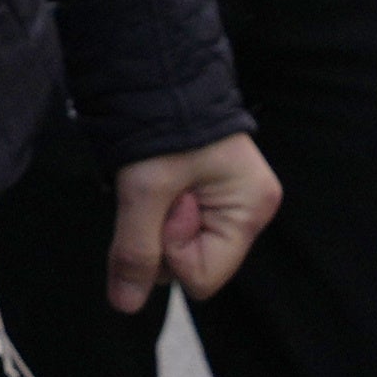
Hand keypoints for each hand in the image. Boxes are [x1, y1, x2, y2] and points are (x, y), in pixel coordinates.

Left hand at [105, 133, 280, 314]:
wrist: (160, 71)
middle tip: (158, 192)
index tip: (165, 206)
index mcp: (251, 208)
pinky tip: (161, 186)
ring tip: (159, 183)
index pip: (202, 278)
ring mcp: (232, 205)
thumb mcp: (144, 188)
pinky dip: (159, 214)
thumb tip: (126, 305)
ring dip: (157, 225)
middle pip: (192, 266)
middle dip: (162, 239)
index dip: (170, 252)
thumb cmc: (162, 120)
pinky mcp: (212, 197)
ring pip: (181, 250)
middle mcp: (250, 211)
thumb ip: (134, 250)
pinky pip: (179, 230)